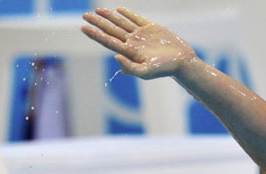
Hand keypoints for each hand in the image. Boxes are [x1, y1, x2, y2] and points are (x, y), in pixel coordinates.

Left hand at [81, 7, 196, 79]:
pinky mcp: (151, 28)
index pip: (107, 41)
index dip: (95, 34)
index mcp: (128, 52)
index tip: (83, 28)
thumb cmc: (164, 70)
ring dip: (109, 16)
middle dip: (97, 23)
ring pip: (121, 23)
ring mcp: (141, 35)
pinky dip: (127, 13)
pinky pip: (136, 18)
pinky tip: (118, 10)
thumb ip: (129, 67)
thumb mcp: (145, 72)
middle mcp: (132, 43)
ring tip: (97, 10)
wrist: (181, 62)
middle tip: (85, 15)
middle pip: (111, 30)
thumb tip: (115, 56)